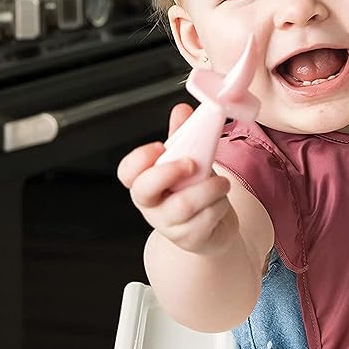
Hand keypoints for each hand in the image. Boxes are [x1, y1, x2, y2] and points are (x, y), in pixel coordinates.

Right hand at [117, 103, 239, 254]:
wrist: (212, 229)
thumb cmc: (194, 191)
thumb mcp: (187, 161)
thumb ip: (183, 137)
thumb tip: (182, 110)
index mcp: (145, 182)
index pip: (127, 171)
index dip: (140, 158)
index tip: (160, 146)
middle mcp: (151, 205)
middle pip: (145, 190)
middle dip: (169, 171)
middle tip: (192, 163)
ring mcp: (168, 225)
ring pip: (183, 204)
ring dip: (210, 187)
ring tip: (221, 183)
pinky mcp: (189, 238)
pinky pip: (206, 217)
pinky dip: (220, 204)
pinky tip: (220, 201)